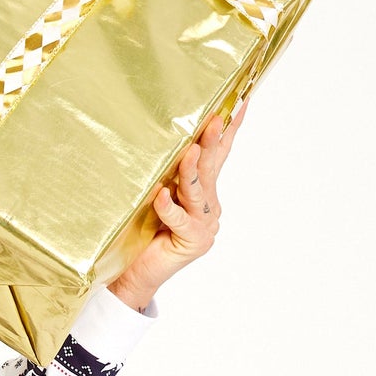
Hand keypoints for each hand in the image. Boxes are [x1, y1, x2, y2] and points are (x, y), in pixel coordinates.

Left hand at [109, 100, 246, 312]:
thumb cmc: (142, 232)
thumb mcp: (157, 194)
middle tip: (216, 118)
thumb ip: (167, 174)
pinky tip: (161, 196)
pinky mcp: (192, 241)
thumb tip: (166, 139)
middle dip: (214, 142)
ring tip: (191, 150)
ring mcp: (204, 225)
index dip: (230, 129)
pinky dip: (169, 206)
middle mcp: (209, 207)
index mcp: (204, 193)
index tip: (241, 101)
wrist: (134, 273)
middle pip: (212, 168)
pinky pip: (179, 219)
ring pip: (198, 191)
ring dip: (194, 169)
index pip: (219, 155)